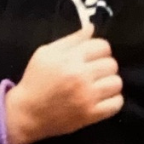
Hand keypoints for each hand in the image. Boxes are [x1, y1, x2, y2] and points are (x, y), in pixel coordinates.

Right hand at [5, 25, 122, 143]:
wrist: (27, 114)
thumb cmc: (35, 80)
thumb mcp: (46, 53)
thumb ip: (71, 39)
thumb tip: (92, 28)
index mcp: (70, 59)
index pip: (103, 46)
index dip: (99, 49)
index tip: (92, 55)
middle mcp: (81, 77)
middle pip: (112, 64)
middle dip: (104, 65)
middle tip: (94, 71)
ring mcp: (88, 97)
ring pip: (117, 83)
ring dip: (109, 82)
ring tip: (99, 84)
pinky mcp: (91, 115)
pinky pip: (117, 103)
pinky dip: (113, 100)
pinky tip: (102, 98)